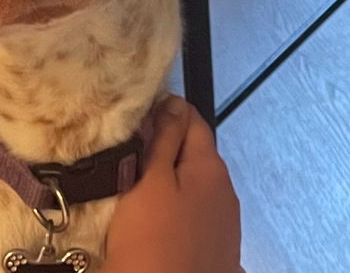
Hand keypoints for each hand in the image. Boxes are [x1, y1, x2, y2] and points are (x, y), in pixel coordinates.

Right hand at [100, 96, 241, 272]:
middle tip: (124, 151)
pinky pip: (191, 210)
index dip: (162, 111)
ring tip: (131, 183)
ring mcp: (222, 222)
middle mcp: (225, 192)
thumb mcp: (151, 182)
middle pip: (192, 151)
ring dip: (166, 177)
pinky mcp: (213, 247)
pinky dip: (172, 204)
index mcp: (211, 169)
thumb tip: (172, 103)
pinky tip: (149, 214)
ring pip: (190, 183)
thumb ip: (164, 140)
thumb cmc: (153, 241)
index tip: (131, 119)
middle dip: (162, 145)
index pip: (192, 119)